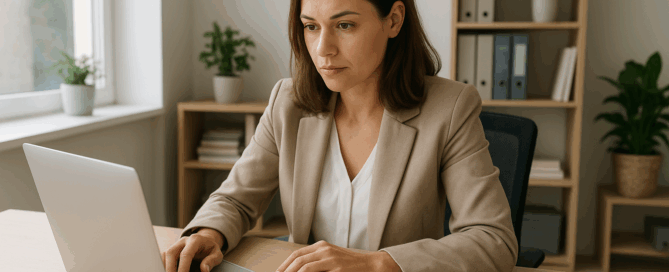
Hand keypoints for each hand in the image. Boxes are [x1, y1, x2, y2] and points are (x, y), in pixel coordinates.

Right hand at [162, 228, 225, 271]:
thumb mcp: (217, 254)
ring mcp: (176, 244)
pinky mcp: (172, 250)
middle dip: (170, 267)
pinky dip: (164, 265)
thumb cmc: (211, 249)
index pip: (186, 254)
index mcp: (195, 240)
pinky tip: (168, 270)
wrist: (206, 242)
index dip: (183, 267)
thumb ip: (211, 261)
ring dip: (165, 266)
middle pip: (171, 252)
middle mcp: (183, 241)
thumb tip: (204, 270)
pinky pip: (164, 257)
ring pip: (165, 254)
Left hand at [275, 240, 390, 271]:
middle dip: (285, 271)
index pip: (297, 254)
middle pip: (298, 260)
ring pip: (303, 267)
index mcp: (322, 246)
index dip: (285, 264)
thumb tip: (301, 271)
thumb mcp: (333, 260)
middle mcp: (324, 249)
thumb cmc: (352, 266)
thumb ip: (318, 263)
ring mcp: (330, 258)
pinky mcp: (337, 268)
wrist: (373, 265)